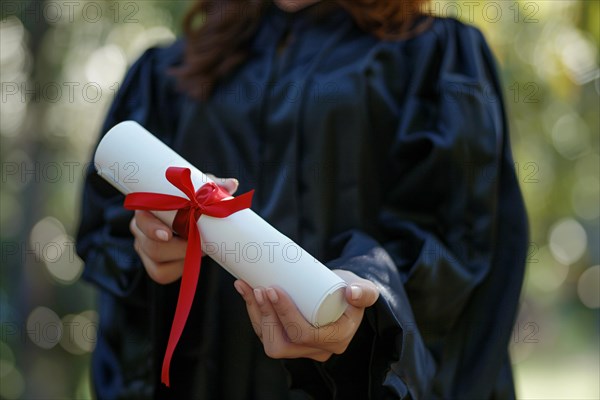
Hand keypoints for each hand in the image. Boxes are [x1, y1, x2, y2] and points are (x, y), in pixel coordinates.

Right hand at [129, 175, 238, 283]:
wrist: (191, 213)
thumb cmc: (191, 197)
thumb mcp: (200, 188)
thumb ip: (212, 187)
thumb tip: (232, 184)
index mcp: (146, 208)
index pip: (141, 220)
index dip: (152, 228)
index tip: (167, 234)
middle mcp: (140, 229)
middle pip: (151, 247)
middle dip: (179, 249)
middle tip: (202, 244)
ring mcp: (144, 248)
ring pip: (157, 265)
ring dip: (183, 259)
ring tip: (201, 249)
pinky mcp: (154, 265)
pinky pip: (163, 274)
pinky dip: (181, 268)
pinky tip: (193, 258)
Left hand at [234, 270, 378, 360]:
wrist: (345, 294)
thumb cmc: (354, 291)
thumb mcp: (365, 290)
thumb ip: (365, 292)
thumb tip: (352, 292)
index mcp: (336, 340)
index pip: (303, 334)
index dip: (284, 314)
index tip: (274, 289)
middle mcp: (317, 350)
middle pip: (281, 343)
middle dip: (266, 316)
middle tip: (260, 288)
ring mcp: (300, 347)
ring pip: (270, 340)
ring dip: (255, 314)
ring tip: (249, 287)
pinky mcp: (288, 339)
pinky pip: (266, 333)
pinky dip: (254, 313)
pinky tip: (246, 291)